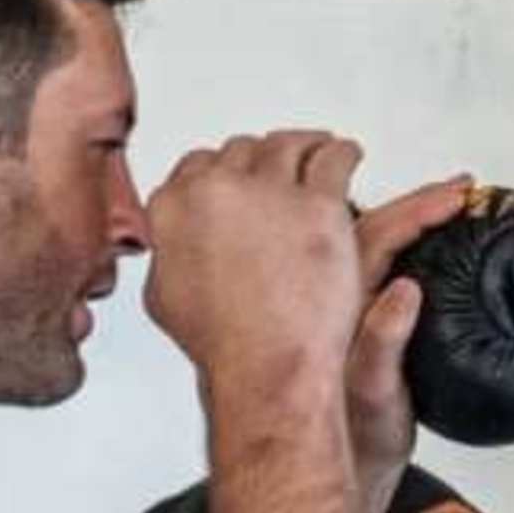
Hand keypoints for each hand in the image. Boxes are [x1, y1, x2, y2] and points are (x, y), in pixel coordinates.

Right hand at [141, 131, 369, 395]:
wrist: (266, 366)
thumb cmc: (225, 343)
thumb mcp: (165, 297)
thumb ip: (166, 256)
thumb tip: (168, 243)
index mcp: (176, 205)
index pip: (198, 165)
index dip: (225, 170)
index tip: (241, 176)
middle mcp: (217, 189)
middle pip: (244, 151)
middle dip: (265, 161)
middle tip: (284, 170)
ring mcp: (268, 192)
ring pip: (289, 146)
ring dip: (306, 147)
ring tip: (321, 152)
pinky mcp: (318, 203)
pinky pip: (333, 157)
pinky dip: (343, 153)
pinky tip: (348, 158)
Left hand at [342, 178, 475, 512]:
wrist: (319, 470)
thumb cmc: (345, 439)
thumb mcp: (374, 395)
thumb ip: (383, 344)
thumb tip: (403, 291)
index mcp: (335, 307)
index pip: (379, 238)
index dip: (419, 210)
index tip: (456, 193)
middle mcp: (334, 301)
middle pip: (371, 230)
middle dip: (420, 205)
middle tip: (460, 189)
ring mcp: (340, 311)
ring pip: (364, 246)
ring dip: (406, 219)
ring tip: (442, 200)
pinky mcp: (352, 328)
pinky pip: (371, 273)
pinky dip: (398, 251)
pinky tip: (415, 242)